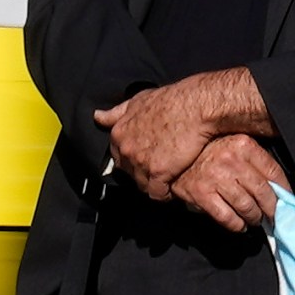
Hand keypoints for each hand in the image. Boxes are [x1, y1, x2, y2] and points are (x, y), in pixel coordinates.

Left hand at [94, 82, 215, 199]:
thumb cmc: (171, 100)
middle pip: (129, 173)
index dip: (133, 160)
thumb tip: (98, 116)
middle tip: (159, 167)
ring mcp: (141, 162)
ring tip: (168, 178)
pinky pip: (157, 194)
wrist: (195, 106)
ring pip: (142, 185)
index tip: (146, 158)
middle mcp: (126, 149)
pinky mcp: (158, 173)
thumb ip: (117, 112)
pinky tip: (173, 187)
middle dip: (142, 173)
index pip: (118, 158)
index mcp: (119, 133)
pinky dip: (165, 194)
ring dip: (154, 184)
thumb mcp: (139, 100)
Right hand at [172, 134, 288, 231]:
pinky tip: (240, 225)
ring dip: (254, 218)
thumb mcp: (234, 146)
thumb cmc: (208, 152)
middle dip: (271, 209)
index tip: (288, 201)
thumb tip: (280, 188)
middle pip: (263, 192)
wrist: (174, 156)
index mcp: (243, 145)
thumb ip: (255, 161)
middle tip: (273, 216)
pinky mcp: (201, 194)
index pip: (273, 172)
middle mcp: (231, 160)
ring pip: (247, 207)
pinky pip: (228, 218)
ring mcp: (215, 178)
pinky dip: (237, 225)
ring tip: (255, 220)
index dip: (284, 190)